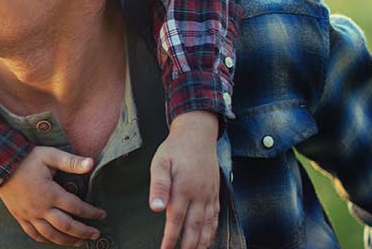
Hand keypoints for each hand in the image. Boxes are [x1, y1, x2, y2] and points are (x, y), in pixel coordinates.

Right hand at [0, 146, 105, 245]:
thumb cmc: (26, 158)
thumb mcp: (49, 155)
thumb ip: (71, 161)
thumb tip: (92, 163)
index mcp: (50, 193)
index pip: (76, 207)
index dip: (91, 212)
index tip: (102, 215)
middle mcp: (41, 208)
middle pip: (66, 226)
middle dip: (83, 231)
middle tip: (96, 234)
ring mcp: (29, 215)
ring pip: (51, 234)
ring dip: (67, 240)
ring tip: (80, 242)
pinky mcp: (20, 217)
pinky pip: (34, 234)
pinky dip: (46, 240)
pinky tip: (55, 240)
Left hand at [150, 110, 220, 248]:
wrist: (197, 134)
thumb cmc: (175, 149)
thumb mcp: (160, 163)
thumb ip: (159, 186)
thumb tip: (156, 208)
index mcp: (184, 189)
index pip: (176, 220)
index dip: (170, 237)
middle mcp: (200, 194)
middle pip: (195, 227)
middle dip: (188, 246)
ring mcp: (210, 194)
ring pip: (208, 225)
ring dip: (202, 242)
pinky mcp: (215, 192)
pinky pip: (216, 216)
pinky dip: (212, 230)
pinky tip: (208, 238)